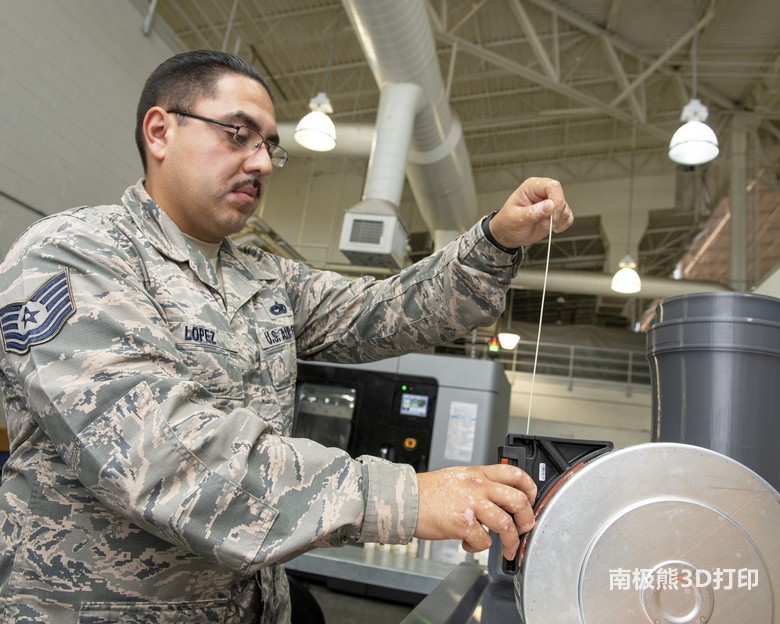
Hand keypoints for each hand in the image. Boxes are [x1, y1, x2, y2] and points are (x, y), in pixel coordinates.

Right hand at [414, 464, 536, 559]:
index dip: (530, 488)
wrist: (406, 499)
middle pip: (518, 500)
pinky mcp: (462, 523)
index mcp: (478, 473)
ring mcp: (471, 504)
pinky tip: (469, 543)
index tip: (531, 500)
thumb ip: (479, 484)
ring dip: (511, 541)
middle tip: (525, 529)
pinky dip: (479, 546)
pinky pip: (483, 540)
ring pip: (505, 524)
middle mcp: (477, 486)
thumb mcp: (458, 477)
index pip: (514, 473)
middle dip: (527, 519)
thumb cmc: (429, 491)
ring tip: (507, 548)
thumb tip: (498, 499)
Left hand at [489, 177, 572, 248]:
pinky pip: (567, 218)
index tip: (551, 215)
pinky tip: (550, 228)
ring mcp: (550, 204)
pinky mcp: (555, 214)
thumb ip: (532, 212)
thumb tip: (549, 206)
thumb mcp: (516, 218)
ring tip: (542, 225)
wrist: (507, 235)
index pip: (552, 186)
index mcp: (532, 187)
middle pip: (561, 198)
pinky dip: (561, 225)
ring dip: (557, 221)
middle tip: (546, 223)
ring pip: (565, 209)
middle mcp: (543, 193)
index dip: (556, 200)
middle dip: (556, 214)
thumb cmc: (507, 223)